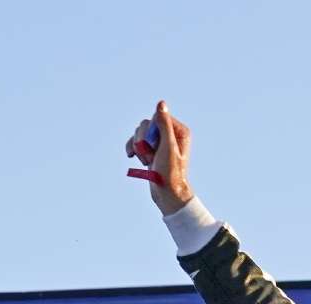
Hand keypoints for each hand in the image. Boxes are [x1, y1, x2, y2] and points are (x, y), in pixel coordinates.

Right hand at [125, 100, 194, 215]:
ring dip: (139, 147)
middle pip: (146, 125)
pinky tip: (131, 156)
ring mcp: (159, 142)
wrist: (166, 193)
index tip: (155, 147)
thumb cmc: (170, 172)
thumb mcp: (167, 147)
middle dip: (143, 141)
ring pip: (139, 133)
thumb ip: (164, 125)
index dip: (151, 132)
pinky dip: (132, 148)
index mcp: (179, 130)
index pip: (156, 118)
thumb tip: (161, 104)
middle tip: (150, 156)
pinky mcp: (151, 149)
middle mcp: (170, 134)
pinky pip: (135, 141)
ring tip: (147, 161)